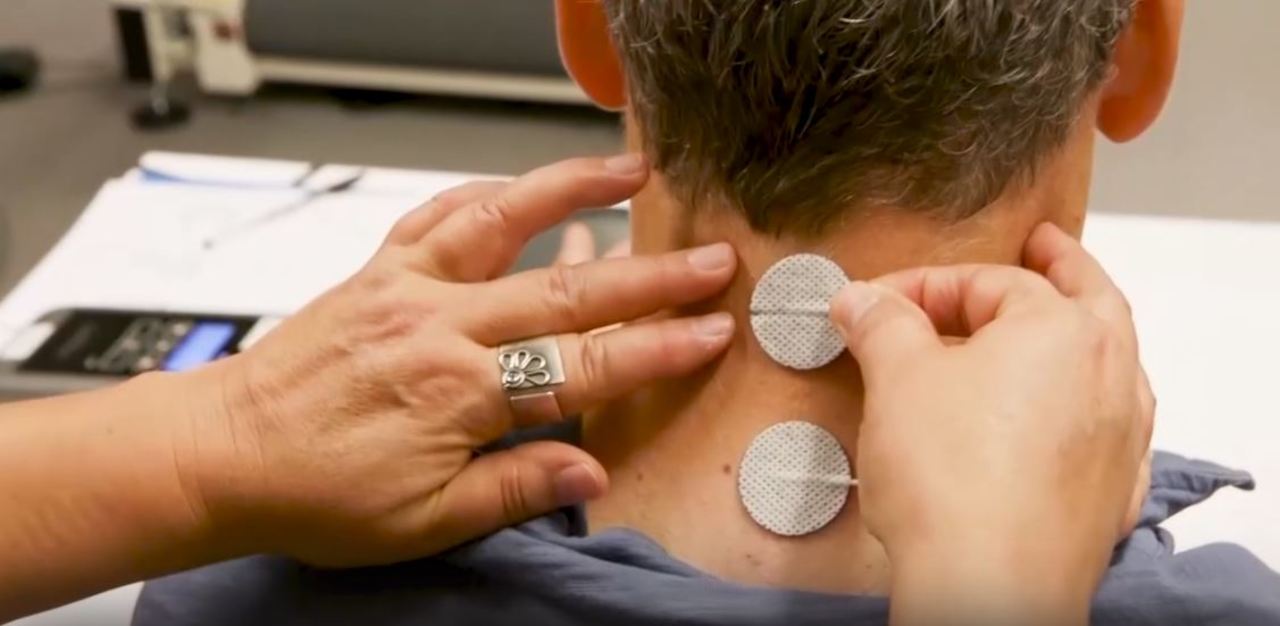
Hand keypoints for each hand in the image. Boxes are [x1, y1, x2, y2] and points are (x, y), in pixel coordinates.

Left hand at [174, 155, 737, 566]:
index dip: (655, 349)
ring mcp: (406, 287)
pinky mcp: (376, 271)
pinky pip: (436, 216)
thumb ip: (512, 489)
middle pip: (566, 291)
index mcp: (458, 393)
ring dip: (570, 191)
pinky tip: (519, 186)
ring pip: (501, 222)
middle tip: (709, 259)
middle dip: (649, 276)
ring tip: (630, 171)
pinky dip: (484, 193)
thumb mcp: (422, 522)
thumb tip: (590, 473)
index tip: (710, 331)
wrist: (223, 454)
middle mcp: (439, 326)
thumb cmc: (316, 495)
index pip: (582, 367)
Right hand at [830, 224, 1153, 623]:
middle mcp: (1111, 375)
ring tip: (1048, 331)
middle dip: (1059, 268)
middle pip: (1088, 300)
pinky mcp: (1112, 492)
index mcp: (1063, 329)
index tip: (875, 303)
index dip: (921, 285)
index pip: (988, 281)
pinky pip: (1108, 428)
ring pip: (1109, 364)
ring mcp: (1121, 437)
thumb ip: (881, 323)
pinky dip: (1083, 407)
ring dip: (1076, 338)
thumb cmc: (954, 481)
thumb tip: (860, 300)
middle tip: (1041, 245)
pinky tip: (1060, 419)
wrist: (988, 583)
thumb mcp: (897, 377)